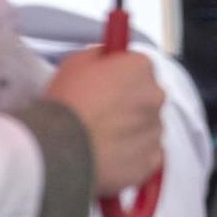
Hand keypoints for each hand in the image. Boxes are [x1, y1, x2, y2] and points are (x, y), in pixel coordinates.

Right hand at [43, 49, 164, 197]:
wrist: (60, 148)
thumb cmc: (66, 104)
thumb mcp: (75, 63)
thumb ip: (100, 57)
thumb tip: (107, 59)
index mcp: (140, 68)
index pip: (139, 67)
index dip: (121, 77)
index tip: (108, 85)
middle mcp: (155, 96)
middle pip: (147, 96)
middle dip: (129, 103)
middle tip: (101, 114)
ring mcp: (155, 130)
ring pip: (148, 127)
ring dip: (132, 130)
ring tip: (102, 139)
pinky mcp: (151, 160)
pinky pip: (147, 155)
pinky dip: (134, 156)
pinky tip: (111, 156)